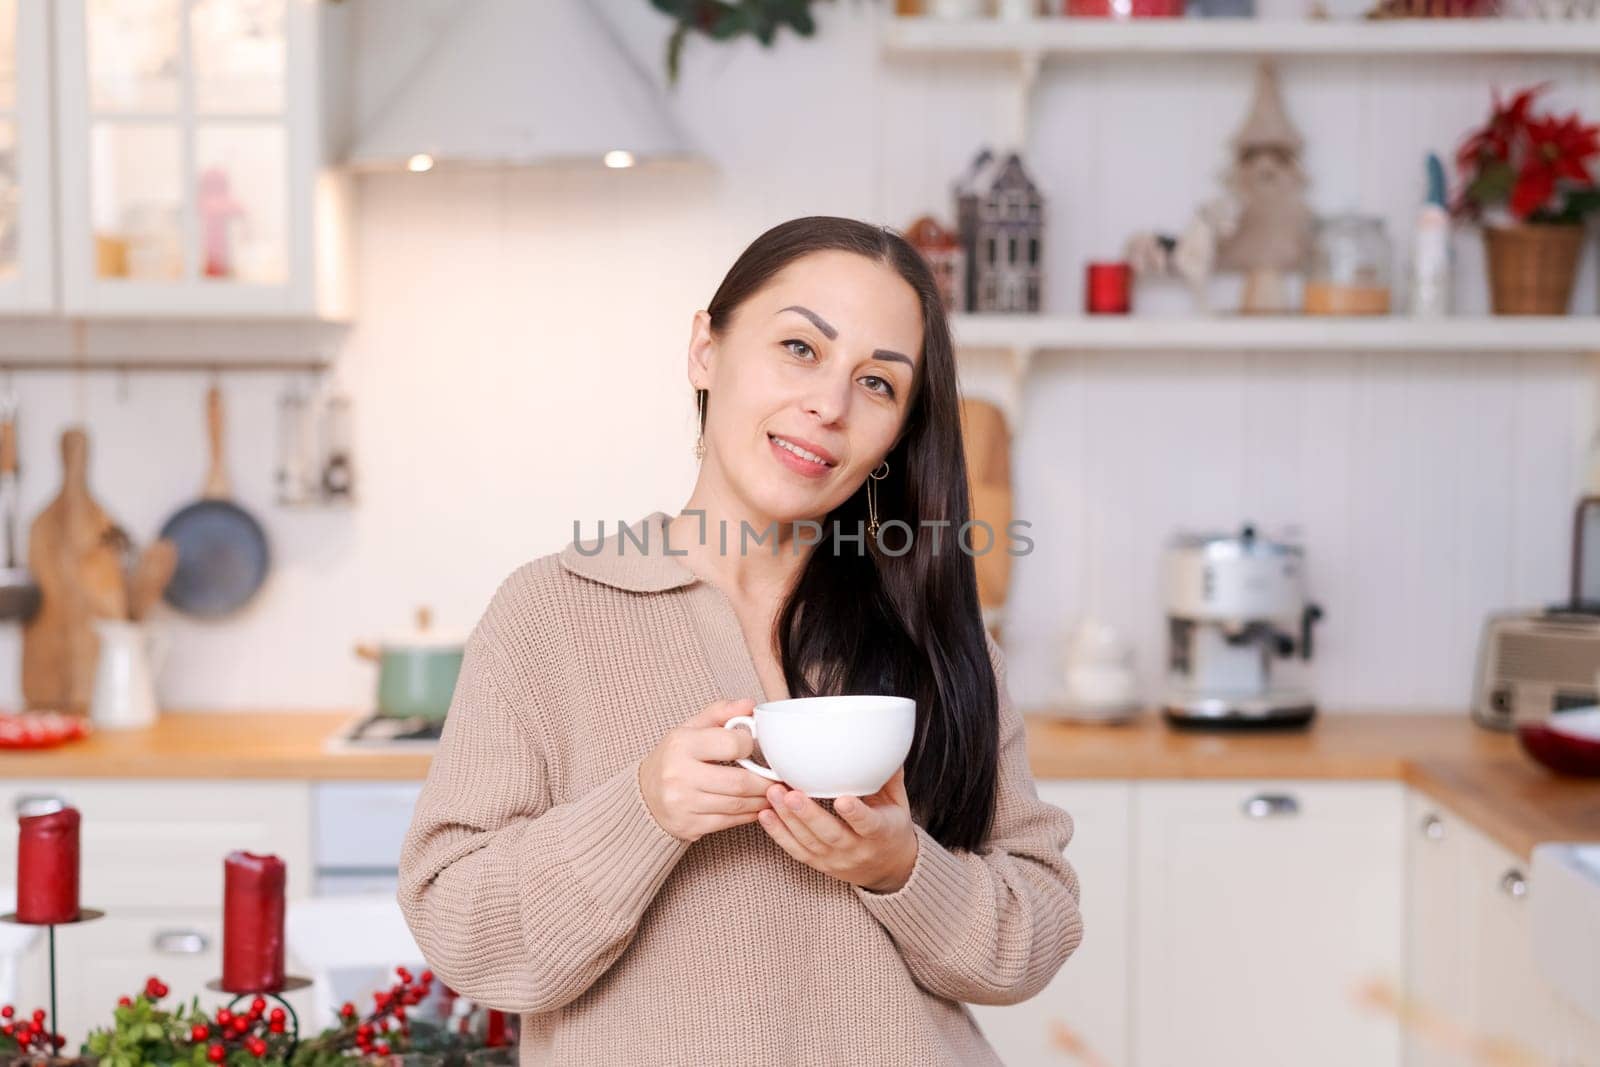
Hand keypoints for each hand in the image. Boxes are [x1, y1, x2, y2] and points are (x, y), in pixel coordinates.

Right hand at [638, 698, 773, 843]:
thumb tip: (749, 705)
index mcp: (682, 744)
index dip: (751, 746)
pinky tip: (758, 807)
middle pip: (738, 782)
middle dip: (766, 782)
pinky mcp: (689, 826)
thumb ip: (720, 713)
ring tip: (774, 792)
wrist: (644, 795)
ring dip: (761, 800)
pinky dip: (749, 815)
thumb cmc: (674, 757)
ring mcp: (683, 804)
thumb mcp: (690, 728)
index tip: (758, 748)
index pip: (731, 744)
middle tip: (781, 778)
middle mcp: (679, 775)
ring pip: (737, 805)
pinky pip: (729, 822)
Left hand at [756, 767, 918, 893]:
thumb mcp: (898, 804)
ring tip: (773, 795)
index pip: (868, 825)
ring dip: (788, 819)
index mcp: (881, 833)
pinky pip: (795, 850)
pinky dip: (779, 833)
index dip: (855, 814)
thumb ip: (890, 776)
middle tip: (791, 794)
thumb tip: (885, 744)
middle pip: (831, 835)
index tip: (842, 800)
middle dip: (809, 815)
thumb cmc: (891, 828)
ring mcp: (835, 859)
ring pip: (809, 842)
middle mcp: (857, 849)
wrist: (887, 868)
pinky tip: (766, 815)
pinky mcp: (818, 863)